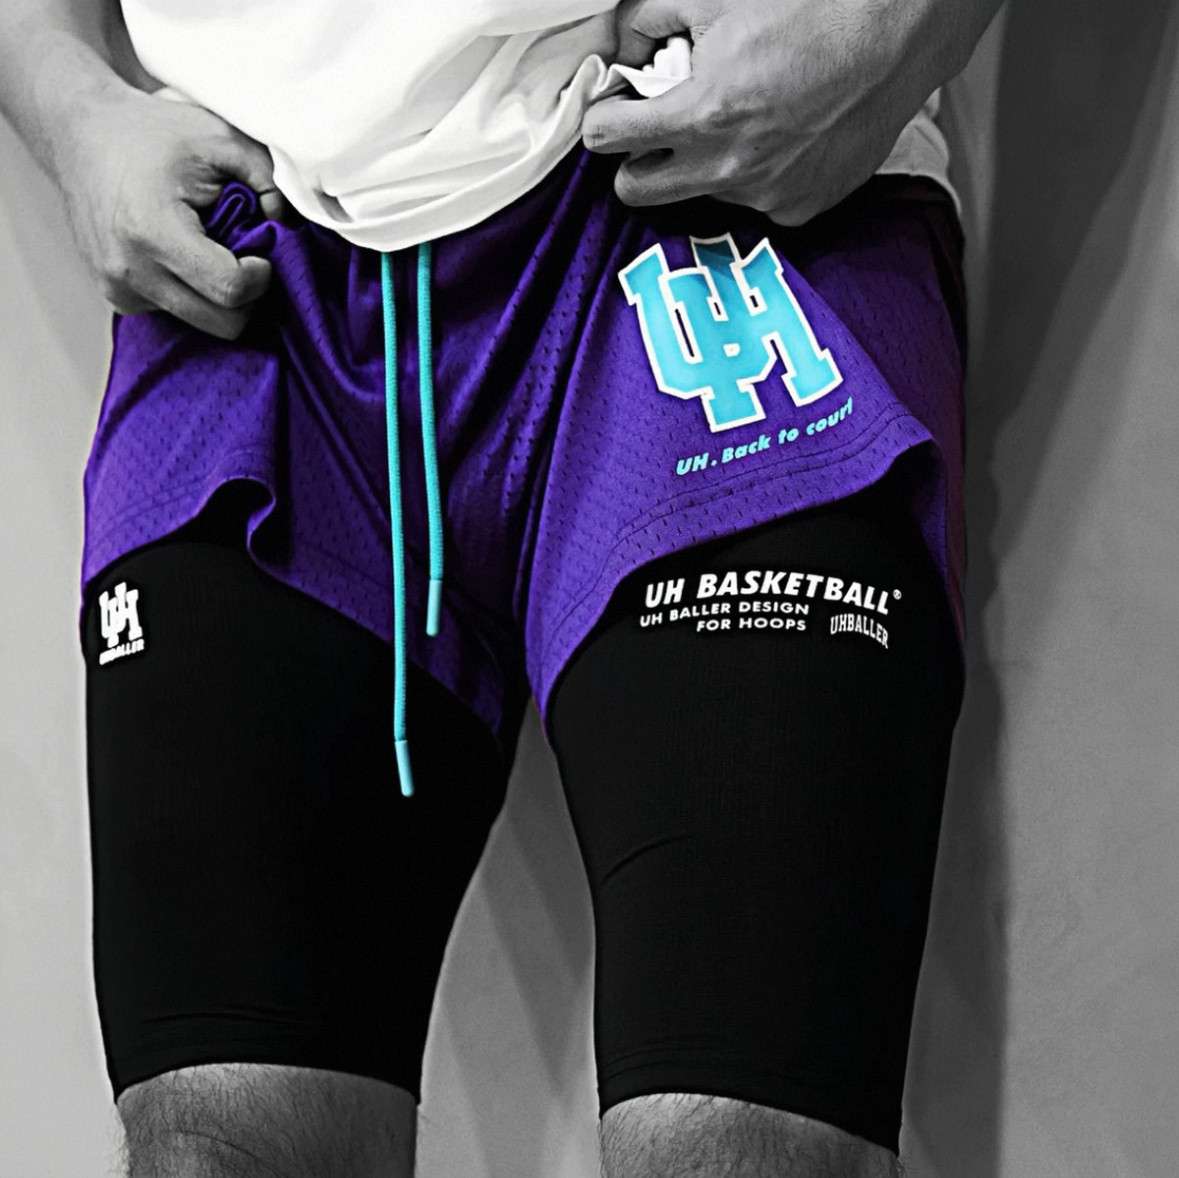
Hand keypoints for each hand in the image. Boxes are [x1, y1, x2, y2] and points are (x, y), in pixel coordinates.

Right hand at [55, 81, 286, 338]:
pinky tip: (183, 254)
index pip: (230, 291)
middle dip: (246, 295)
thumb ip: (266, 177)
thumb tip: (285, 223)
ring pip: (203, 322)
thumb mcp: (219, 137)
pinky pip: (176, 313)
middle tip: (244, 256)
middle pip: (223, 323)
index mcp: (154, 233)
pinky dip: (192, 291)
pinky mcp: (117, 297)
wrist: (80, 134)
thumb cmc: (151, 133)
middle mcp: (131, 271)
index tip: (261, 253)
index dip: (260, 277)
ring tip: (210, 248)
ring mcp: (120, 290)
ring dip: (218, 295)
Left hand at [583, 0, 955, 224]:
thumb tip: (626, 47)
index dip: (605, 117)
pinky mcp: (799, 207)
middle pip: (637, 191)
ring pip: (699, 193)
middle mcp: (729, 168)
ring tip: (741, 118)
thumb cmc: (814, 8)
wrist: (896, 33)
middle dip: (636, 160)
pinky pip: (754, 201)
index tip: (617, 109)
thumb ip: (649, 20)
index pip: (606, 140)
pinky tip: (779, 136)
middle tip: (658, 128)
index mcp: (701, 115)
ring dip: (704, 163)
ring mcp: (765, 195)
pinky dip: (754, 174)